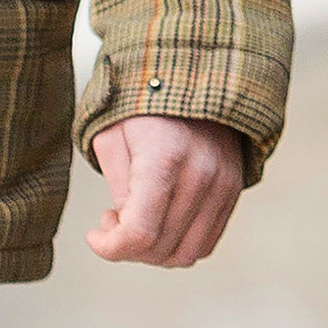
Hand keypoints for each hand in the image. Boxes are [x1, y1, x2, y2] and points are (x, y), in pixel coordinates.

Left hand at [86, 113, 245, 268]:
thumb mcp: (111, 137)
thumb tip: (125, 227)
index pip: (139, 233)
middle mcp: (200, 174)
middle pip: (161, 249)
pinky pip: (206, 241)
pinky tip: (162, 218)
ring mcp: (222, 183)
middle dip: (128, 248)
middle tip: (113, 220)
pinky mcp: (233, 189)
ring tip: (138, 220)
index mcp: (164, 157)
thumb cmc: (144, 102)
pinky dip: (179, 242)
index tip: (94, 236)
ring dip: (155, 250)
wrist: (194, 74)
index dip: (109, 248)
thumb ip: (118, 188)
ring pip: (186, 254)